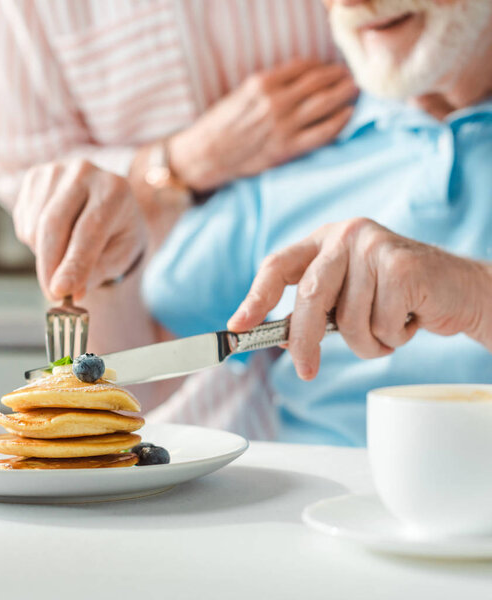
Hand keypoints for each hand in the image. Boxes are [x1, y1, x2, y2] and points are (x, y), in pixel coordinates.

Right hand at [13, 159, 146, 299]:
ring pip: (35, 226)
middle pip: (54, 224)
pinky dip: (35, 241)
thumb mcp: (119, 256)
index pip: (89, 230)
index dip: (73, 264)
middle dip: (49, 265)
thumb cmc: (118, 235)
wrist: (109, 205)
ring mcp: (57, 171)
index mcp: (115, 190)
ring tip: (67, 256)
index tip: (60, 292)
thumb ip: (97, 272)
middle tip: (52, 295)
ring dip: (44, 255)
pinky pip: (24, 222)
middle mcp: (85, 172)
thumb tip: (71, 292)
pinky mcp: (35, 177)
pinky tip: (56, 237)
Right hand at [169, 58, 356, 190]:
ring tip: (355, 90)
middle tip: (351, 76)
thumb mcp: (241, 94)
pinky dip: (339, 121)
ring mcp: (283, 126)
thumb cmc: (220, 126)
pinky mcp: (287, 148)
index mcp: (262, 84)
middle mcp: (275, 102)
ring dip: (345, 94)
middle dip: (339, 77)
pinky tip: (349, 115)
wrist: (206, 156)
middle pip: (319, 82)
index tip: (330, 68)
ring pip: (325, 103)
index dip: (321, 65)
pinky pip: (322, 132)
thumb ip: (269, 86)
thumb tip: (298, 82)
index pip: (304, 66)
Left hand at [227, 218, 491, 379]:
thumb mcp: (346, 299)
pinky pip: (380, 326)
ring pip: (348, 321)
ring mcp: (374, 246)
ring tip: (388, 326)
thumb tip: (277, 338)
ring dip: (368, 342)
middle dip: (305, 341)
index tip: (237, 327)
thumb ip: (313, 310)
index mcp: (324, 240)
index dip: (255, 298)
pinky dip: (394, 338)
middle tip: (305, 371)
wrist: (458, 291)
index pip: (277, 265)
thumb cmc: (396, 298)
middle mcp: (346, 235)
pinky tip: (409, 319)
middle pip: (308, 297)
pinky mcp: (402, 266)